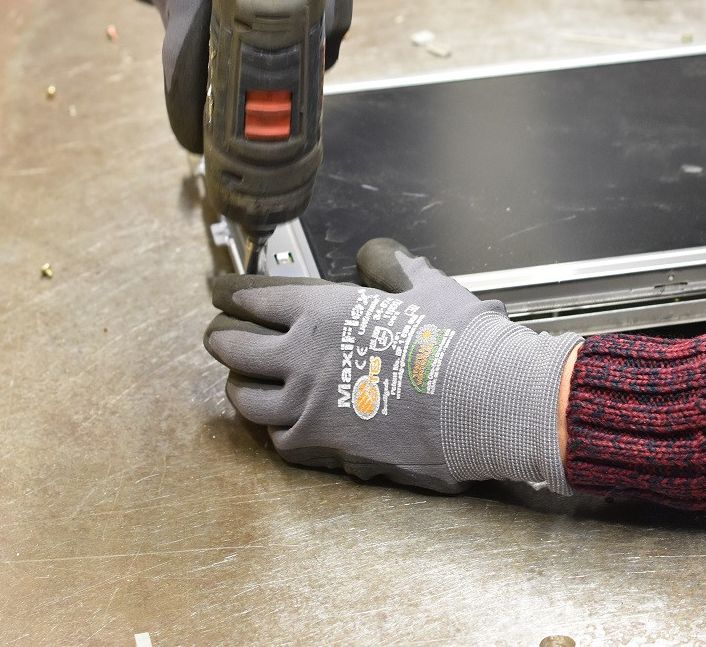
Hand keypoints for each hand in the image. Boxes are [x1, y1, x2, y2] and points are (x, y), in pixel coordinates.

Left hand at [205, 239, 582, 493]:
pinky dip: (277, 430)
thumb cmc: (459, 341)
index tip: (222, 293)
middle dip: (222, 338)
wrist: (485, 398)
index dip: (233, 293)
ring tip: (242, 383)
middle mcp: (304, 358)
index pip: (256, 299)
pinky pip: (281, 440)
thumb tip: (375, 259)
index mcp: (322, 310)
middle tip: (220, 335)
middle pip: (234, 348)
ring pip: (248, 400)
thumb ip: (388, 265)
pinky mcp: (327, 445)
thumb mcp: (424, 282)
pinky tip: (283, 424)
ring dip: (241, 387)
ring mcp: (310, 405)